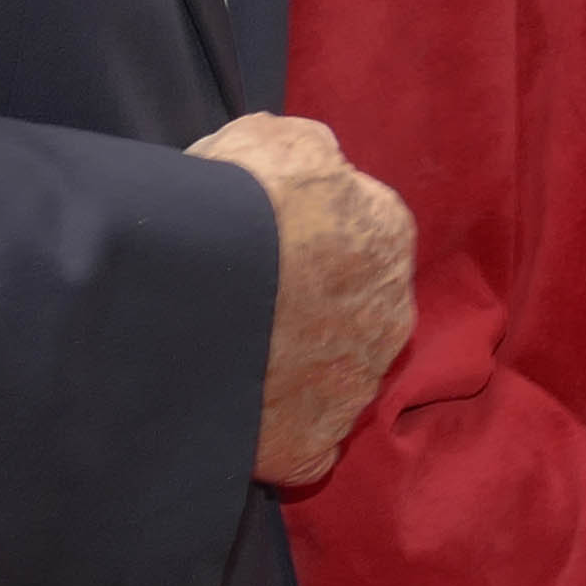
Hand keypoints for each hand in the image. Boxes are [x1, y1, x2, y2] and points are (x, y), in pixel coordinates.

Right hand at [194, 114, 414, 487]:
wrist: (194, 284)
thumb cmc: (234, 200)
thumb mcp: (275, 138)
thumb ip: (310, 156)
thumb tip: (316, 170)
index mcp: (388, 236)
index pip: (362, 241)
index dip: (311, 246)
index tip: (268, 251)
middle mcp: (390, 315)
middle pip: (355, 316)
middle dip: (312, 314)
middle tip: (249, 310)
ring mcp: (355, 387)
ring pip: (333, 382)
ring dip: (294, 374)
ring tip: (230, 360)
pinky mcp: (311, 446)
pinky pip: (303, 445)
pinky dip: (276, 433)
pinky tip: (237, 413)